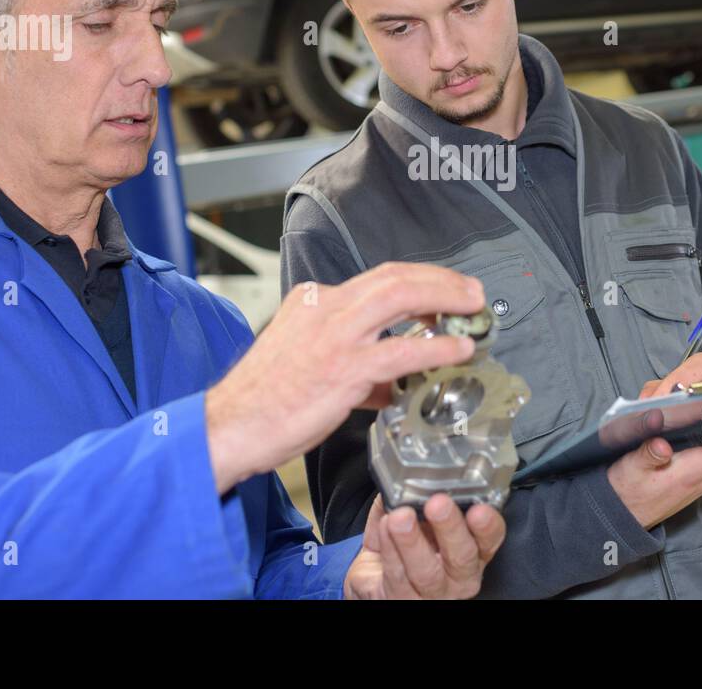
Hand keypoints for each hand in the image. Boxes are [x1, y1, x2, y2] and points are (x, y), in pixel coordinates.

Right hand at [204, 263, 484, 491]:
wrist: (229, 425)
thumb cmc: (265, 401)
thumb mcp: (308, 364)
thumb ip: (354, 366)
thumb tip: (390, 383)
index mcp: (314, 300)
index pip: (378, 278)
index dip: (420, 280)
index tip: (445, 289)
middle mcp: (325, 307)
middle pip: (396, 276)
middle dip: (441, 280)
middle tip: (471, 292)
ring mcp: (334, 335)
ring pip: (402, 297)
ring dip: (446, 299)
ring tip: (473, 310)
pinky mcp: (343, 368)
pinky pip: (402, 351)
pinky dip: (437, 348)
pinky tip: (458, 351)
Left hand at [344, 495, 505, 598]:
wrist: (377, 585)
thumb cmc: (404, 551)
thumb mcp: (418, 522)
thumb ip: (415, 497)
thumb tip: (406, 473)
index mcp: (472, 552)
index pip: (490, 540)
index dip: (488, 526)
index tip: (480, 508)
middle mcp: (459, 576)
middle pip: (462, 557)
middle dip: (450, 528)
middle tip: (438, 503)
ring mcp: (433, 594)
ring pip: (426, 571)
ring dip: (412, 541)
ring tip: (400, 517)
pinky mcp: (403, 601)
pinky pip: (396, 577)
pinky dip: (389, 550)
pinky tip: (385, 529)